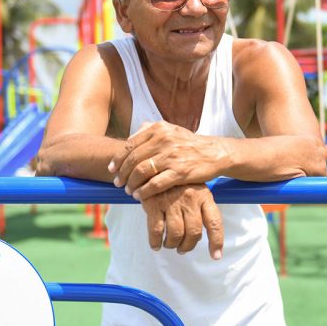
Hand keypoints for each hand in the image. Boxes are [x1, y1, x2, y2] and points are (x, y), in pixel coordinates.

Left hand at [109, 122, 227, 200]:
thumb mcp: (170, 130)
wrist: (214, 152)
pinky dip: (144, 191)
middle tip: (118, 183)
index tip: (112, 169)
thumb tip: (130, 137)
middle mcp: (163, 140)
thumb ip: (150, 131)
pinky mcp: (180, 172)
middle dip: (122, 173)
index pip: (130, 145)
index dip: (118, 159)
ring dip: (131, 183)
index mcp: (158, 129)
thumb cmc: (188, 143)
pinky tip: (140, 196)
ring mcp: (172, 156)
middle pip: (133, 159)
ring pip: (141, 172)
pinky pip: (155, 184)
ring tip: (129, 190)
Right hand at [140, 184, 223, 259]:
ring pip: (175, 234)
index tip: (215, 256)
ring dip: (172, 244)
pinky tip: (156, 244)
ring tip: (169, 244)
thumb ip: (201, 208)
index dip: (216, 242)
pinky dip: (156, 241)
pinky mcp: (154, 203)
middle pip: (194, 233)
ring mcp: (172, 201)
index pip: (214, 223)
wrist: (155, 165)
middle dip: (188, 246)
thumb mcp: (196, 188)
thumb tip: (200, 235)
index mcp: (204, 196)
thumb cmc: (178, 181)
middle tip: (182, 248)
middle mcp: (190, 199)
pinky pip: (156, 230)